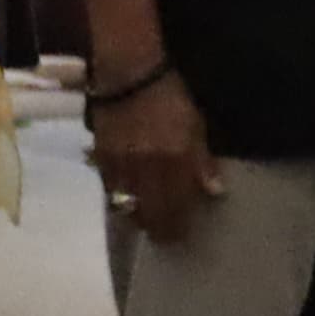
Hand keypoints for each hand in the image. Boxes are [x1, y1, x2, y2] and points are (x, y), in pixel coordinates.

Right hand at [91, 71, 220, 245]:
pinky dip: (119, 199)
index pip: (178, 204)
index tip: (185, 237)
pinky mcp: (101, 159)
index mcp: (175, 159)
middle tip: (165, 240)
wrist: (128, 76)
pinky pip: (109, 190)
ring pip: (128, 205)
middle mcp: (147, 168)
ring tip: (146, 224)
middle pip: (151, 211)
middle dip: (159, 230)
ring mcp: (121, 166)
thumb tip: (214, 191)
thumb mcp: (196, 125)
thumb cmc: (171, 96)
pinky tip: (125, 202)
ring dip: (138, 218)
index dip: (180, 225)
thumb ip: (203, 160)